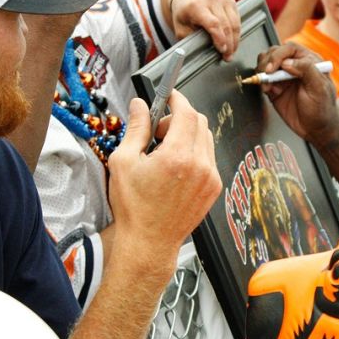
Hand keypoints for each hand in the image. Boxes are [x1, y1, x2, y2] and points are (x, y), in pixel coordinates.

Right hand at [107, 92, 220, 270]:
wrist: (149, 241)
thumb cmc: (134, 208)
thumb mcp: (123, 162)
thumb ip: (135, 128)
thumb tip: (139, 106)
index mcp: (177, 157)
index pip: (186, 112)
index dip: (176, 99)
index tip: (168, 96)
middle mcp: (199, 165)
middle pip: (199, 121)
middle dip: (179, 117)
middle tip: (158, 129)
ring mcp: (210, 177)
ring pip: (205, 138)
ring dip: (187, 134)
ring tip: (165, 151)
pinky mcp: (214, 188)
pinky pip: (209, 157)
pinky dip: (194, 152)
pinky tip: (175, 166)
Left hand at [168, 0, 241, 58]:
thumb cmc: (184, 13)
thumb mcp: (180, 27)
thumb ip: (190, 39)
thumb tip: (201, 51)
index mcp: (196, 6)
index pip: (213, 23)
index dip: (220, 38)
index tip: (222, 50)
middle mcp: (211, 0)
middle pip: (226, 25)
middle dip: (229, 44)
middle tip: (227, 57)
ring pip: (234, 23)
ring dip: (234, 40)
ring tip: (231, 53)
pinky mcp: (230, 1)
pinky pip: (237, 20)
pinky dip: (236, 32)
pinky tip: (232, 42)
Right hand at [257, 44, 338, 145]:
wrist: (316, 129)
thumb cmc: (322, 109)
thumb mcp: (319, 88)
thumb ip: (306, 69)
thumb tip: (287, 62)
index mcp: (309, 61)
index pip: (289, 49)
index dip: (278, 55)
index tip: (273, 68)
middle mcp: (295, 66)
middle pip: (274, 53)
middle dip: (267, 63)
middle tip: (267, 75)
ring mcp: (284, 77)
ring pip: (266, 64)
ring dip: (263, 72)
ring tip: (269, 85)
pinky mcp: (275, 88)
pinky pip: (263, 80)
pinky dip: (262, 84)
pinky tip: (269, 92)